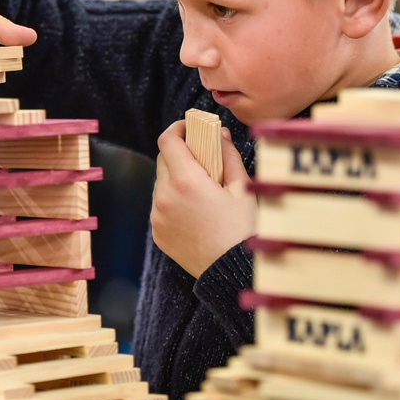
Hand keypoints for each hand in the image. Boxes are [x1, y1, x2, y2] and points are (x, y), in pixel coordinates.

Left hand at [151, 119, 253, 277]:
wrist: (232, 272)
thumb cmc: (242, 229)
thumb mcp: (242, 188)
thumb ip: (228, 155)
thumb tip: (220, 134)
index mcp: (186, 180)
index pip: (168, 140)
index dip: (178, 129)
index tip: (190, 128)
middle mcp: (165, 196)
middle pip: (163, 160)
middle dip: (180, 153)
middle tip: (201, 157)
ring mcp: (158, 216)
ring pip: (161, 183)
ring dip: (176, 178)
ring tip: (201, 188)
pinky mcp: (157, 232)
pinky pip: (161, 206)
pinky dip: (173, 200)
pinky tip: (195, 210)